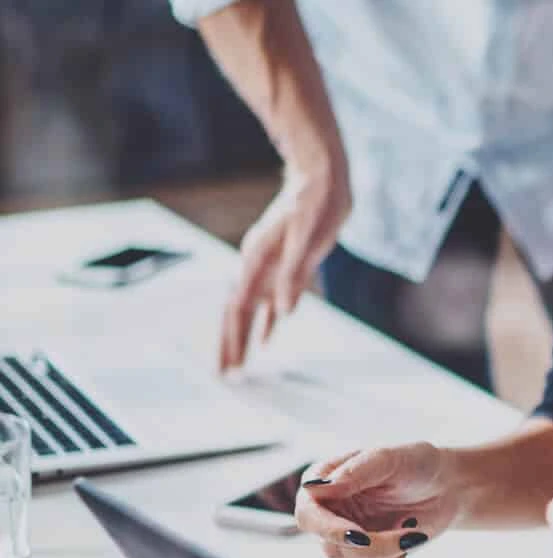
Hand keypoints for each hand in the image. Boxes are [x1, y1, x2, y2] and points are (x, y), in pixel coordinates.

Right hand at [220, 156, 349, 371]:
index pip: (239, 308)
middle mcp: (257, 265)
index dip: (233, 338)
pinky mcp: (283, 267)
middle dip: (230, 344)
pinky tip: (265, 338)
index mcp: (258, 260)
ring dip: (243, 336)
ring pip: (249, 309)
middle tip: (225, 374)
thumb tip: (283, 312)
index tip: (229, 365)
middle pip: (237, 312)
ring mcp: (268, 266)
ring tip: (239, 363)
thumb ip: (295, 275)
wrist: (321, 180)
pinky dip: (265, 321)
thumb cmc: (317, 205)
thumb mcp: (310, 239)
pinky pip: (268, 300)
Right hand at [296, 443, 462, 557]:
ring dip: (387, 554)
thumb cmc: (416, 465)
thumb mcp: (390, 458)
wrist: (446, 487)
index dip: (330, 530)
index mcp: (322, 485)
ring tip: (411, 529)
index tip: (361, 535)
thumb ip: (356, 471)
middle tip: (410, 530)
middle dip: (374, 546)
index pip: (308, 516)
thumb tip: (314, 488)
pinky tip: (407, 545)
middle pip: (331, 550)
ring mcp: (344, 540)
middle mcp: (327, 515)